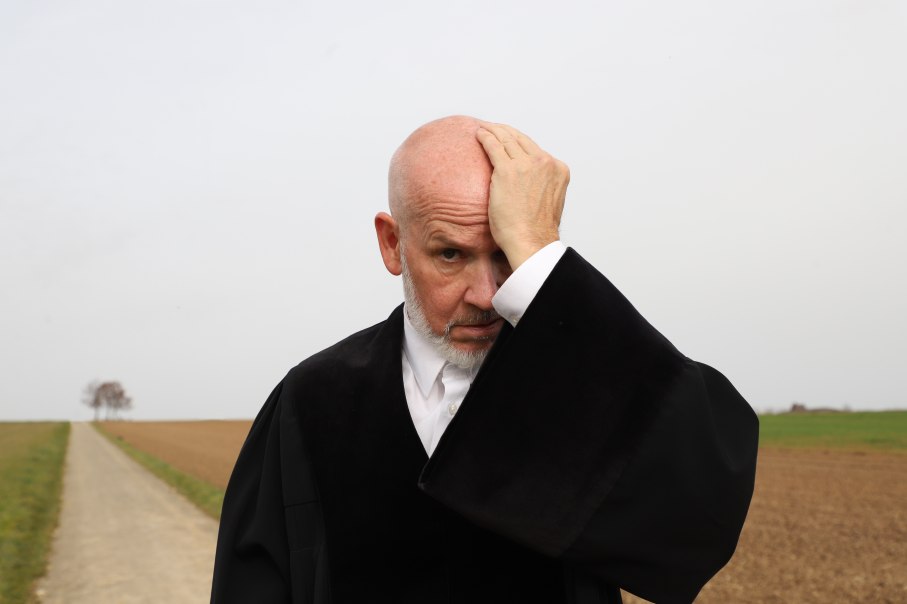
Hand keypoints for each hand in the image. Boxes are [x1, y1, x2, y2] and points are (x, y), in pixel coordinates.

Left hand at [476, 122, 568, 269]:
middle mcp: (545, 162)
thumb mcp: (549, 201)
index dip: (520, 142)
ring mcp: (526, 164)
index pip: (536, 149)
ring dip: (494, 131)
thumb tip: (529, 186)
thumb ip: (542, 186)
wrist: (531, 242)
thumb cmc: (536, 230)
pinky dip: (485, 138)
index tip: (510, 139)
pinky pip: (494, 147)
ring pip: (507, 140)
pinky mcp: (507, 170)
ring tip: (484, 129)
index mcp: (558, 169)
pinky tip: (479, 134)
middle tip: (494, 128)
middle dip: (506, 132)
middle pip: (521, 140)